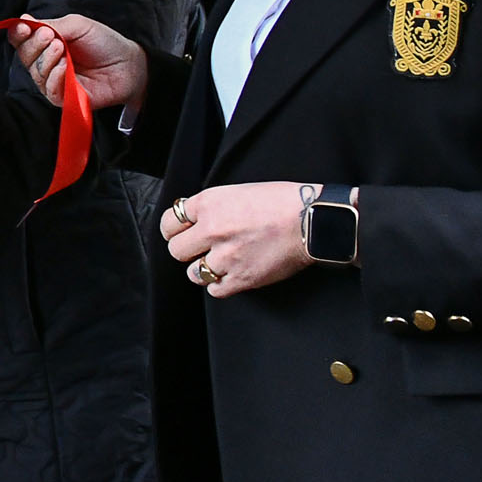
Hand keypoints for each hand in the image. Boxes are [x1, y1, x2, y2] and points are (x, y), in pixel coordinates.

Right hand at [11, 14, 149, 110]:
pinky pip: (49, 89)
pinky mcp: (64, 98)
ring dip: (46, 59)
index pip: (21, 40)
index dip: (18, 33)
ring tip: (62, 48)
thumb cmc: (104, 43)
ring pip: (36, 73)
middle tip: (50, 36)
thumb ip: (50, 24)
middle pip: (24, 56)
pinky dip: (54, 76)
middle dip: (34, 44)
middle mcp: (46, 63)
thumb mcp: (77, 25)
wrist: (129, 64)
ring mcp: (54, 81)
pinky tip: (65, 66)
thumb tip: (23, 20)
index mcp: (46, 43)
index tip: (24, 27)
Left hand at [160, 179, 318, 296]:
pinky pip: (215, 289)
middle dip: (186, 250)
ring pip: (193, 272)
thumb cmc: (281, 201)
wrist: (312, 219)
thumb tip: (194, 218)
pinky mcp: (242, 278)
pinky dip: (220, 285)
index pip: (169, 222)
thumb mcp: (237, 191)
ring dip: (203, 269)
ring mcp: (226, 256)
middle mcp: (212, 230)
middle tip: (199, 249)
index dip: (174, 230)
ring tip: (217, 263)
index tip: (181, 233)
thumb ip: (212, 207)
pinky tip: (229, 275)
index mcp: (208, 204)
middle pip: (176, 250)